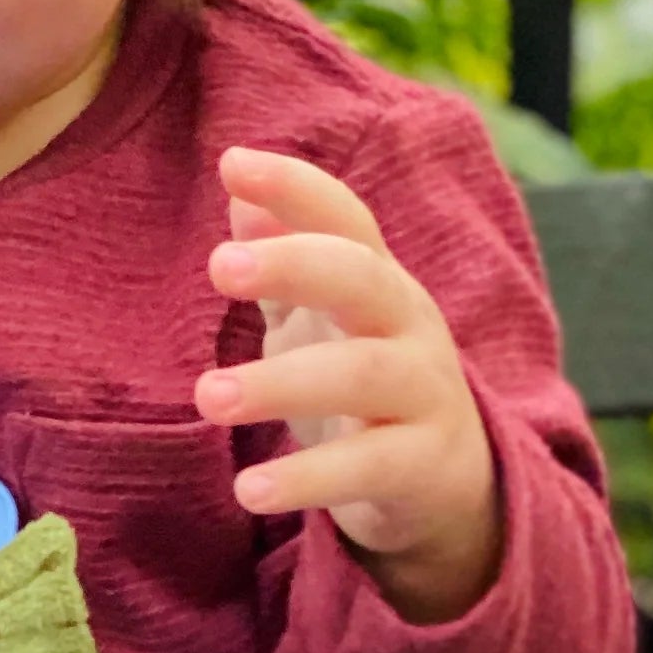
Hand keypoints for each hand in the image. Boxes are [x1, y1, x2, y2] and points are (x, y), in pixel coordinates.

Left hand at [192, 146, 500, 623]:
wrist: (445, 481)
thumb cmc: (365, 381)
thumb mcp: (323, 316)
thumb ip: (283, 257)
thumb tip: (239, 187)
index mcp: (376, 281)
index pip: (345, 219)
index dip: (297, 188)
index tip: (233, 162)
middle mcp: (407, 326)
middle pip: (362, 278)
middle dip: (294, 264)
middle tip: (217, 266)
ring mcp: (422, 395)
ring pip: (362, 376)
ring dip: (280, 382)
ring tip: (207, 397)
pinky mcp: (421, 466)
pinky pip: (366, 469)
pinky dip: (307, 479)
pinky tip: (248, 490)